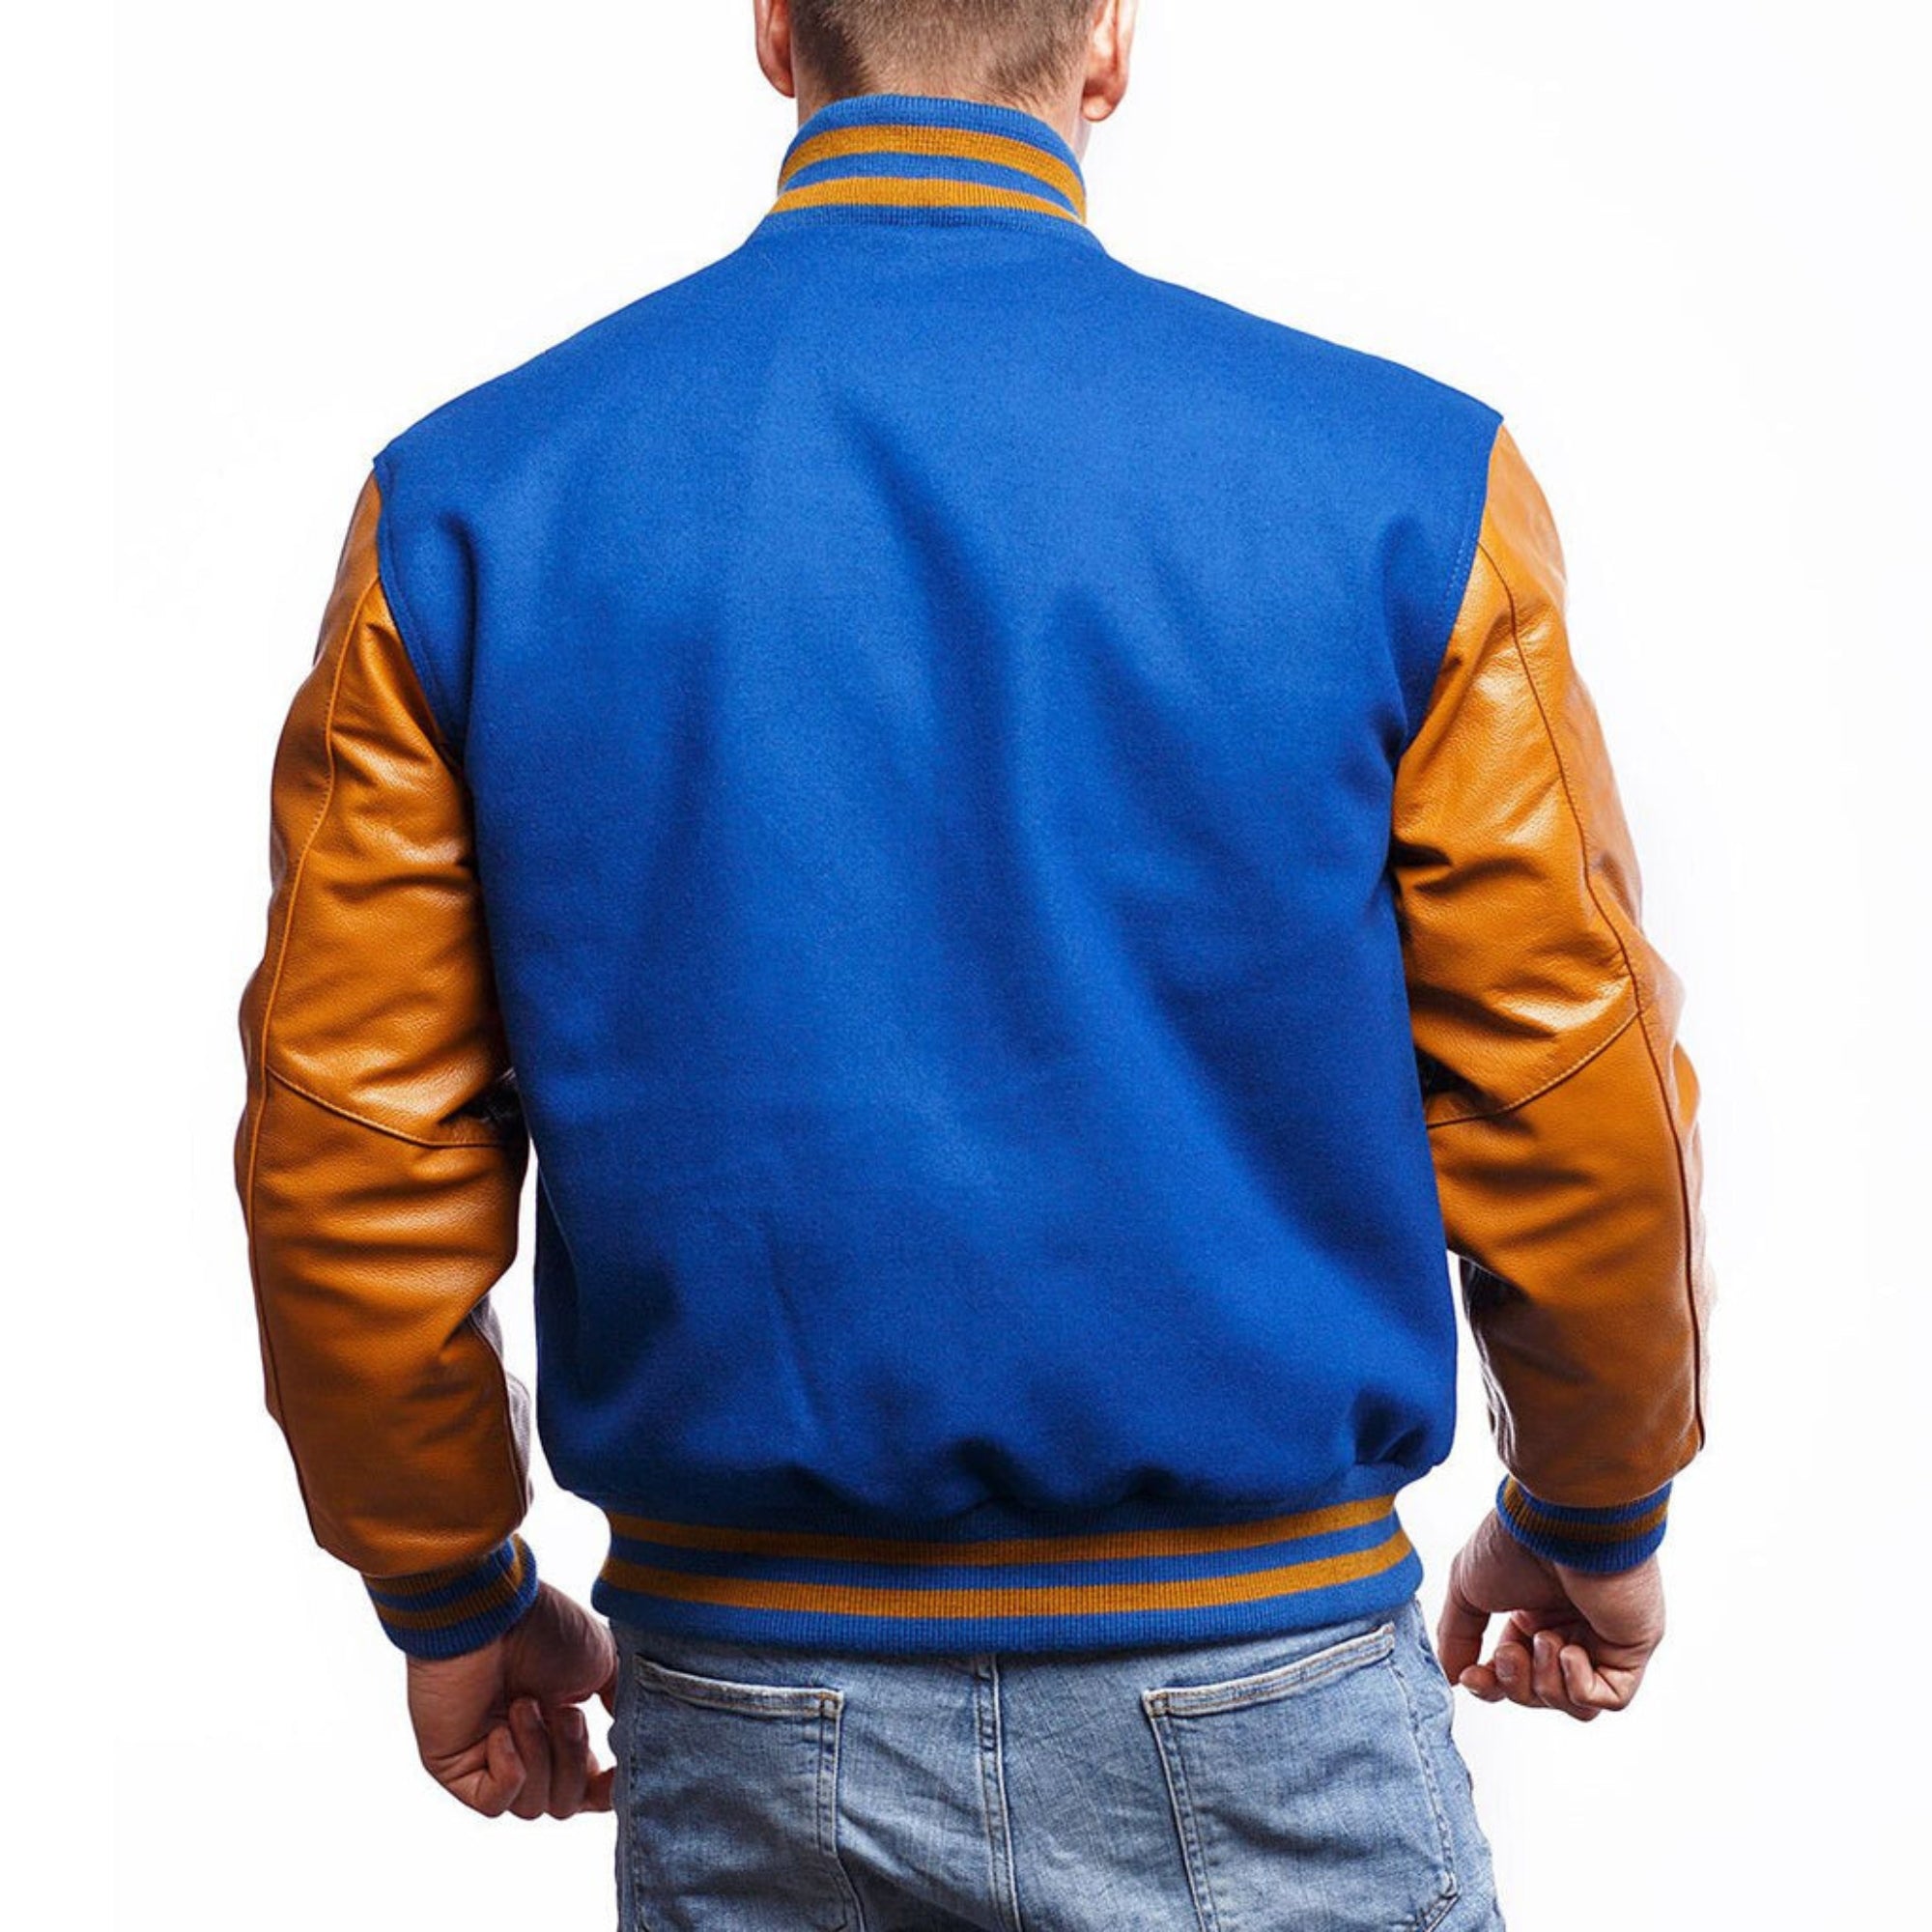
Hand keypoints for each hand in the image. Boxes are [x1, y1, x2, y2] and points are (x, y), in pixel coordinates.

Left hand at [404, 1581, 619, 1816]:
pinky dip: (509, 1771)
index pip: (587, 1789)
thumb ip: (623, 1704)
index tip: (621, 1772)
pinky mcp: (455, 1767)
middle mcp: (526, 1748)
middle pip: (564, 1803)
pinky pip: (493, 1803)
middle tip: (564, 1712)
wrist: (491, 1613)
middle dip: (572, 1761)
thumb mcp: (603, 1663)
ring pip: (531, 1806)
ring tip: (524, 1705)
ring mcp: (488, 1760)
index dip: (606, 1790)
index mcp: (559, 1729)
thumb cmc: (542, 1627)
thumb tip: (635, 1738)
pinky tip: (501, 1732)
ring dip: (539, 1754)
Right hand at [1436, 1507, 1665, 1721]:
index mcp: (1534, 1612)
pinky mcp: (1633, 1648)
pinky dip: (1580, 1685)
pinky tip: (1570, 1648)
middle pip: (1542, 1695)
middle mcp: (1570, 1626)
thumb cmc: (1516, 1542)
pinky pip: (1610, 1697)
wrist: (1561, 1524)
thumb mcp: (1468, 1587)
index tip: (1471, 1677)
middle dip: (1517, 1684)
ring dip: (1548, 1683)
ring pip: (1575, 1704)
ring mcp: (1604, 1639)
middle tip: (1511, 1653)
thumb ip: (1456, 1635)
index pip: (1515, 1672)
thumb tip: (1453, 1676)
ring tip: (1544, 1639)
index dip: (1492, 1685)